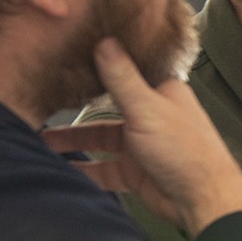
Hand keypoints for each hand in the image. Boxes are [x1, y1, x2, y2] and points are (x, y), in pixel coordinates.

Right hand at [43, 39, 241, 234]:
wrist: (201, 200)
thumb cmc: (184, 149)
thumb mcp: (147, 109)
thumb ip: (122, 78)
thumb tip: (104, 40)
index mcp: (162, 92)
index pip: (129, 71)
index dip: (103, 64)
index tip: (72, 56)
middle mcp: (152, 115)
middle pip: (107, 108)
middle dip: (78, 108)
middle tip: (46, 102)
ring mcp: (142, 144)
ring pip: (100, 139)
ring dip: (73, 141)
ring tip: (41, 140)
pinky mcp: (134, 171)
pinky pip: (101, 168)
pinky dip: (82, 168)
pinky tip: (59, 167)